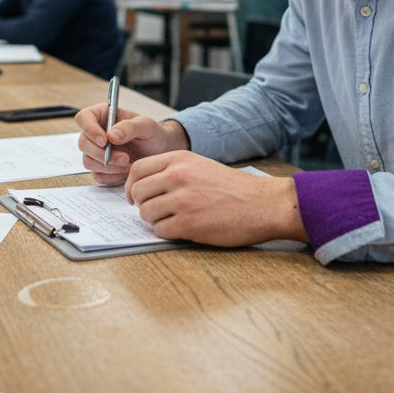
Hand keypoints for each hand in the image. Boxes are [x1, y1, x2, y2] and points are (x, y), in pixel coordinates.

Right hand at [75, 104, 187, 185]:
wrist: (161, 153)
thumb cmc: (153, 134)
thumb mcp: (146, 125)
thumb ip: (129, 127)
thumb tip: (111, 136)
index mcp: (103, 116)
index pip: (83, 118)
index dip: (89, 129)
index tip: (104, 141)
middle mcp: (96, 133)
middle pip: (83, 143)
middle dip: (102, 153)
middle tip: (124, 158)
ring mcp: (96, 152)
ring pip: (88, 162)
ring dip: (109, 166)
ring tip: (130, 163)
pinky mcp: (101, 169)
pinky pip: (98, 176)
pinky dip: (113, 176)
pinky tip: (127, 171)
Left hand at [125, 151, 306, 246]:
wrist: (262, 204)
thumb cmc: (233, 188)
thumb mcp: (201, 166)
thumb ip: (173, 171)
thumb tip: (146, 185)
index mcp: (179, 159)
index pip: (137, 169)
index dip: (131, 185)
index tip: (134, 196)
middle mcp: (177, 177)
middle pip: (138, 192)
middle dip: (141, 204)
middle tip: (154, 211)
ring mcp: (182, 201)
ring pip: (146, 213)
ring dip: (155, 220)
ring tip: (172, 220)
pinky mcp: (188, 224)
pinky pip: (160, 230)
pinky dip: (166, 232)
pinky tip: (181, 229)